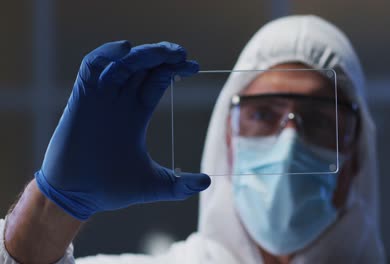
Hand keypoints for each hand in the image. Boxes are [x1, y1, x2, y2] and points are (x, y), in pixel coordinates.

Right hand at [35, 40, 210, 220]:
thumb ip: (179, 184)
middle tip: (183, 54)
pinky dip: (106, 54)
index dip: (174, 69)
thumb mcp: (153, 184)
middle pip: (143, 67)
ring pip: (123, 63)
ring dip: (143, 53)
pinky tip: (125, 49)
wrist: (76, 198)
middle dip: (163, 56)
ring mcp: (101, 98)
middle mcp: (120, 101)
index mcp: (136, 114)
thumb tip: (207, 181)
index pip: (157, 80)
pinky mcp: (82, 99)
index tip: (194, 67)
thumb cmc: (111, 189)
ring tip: (166, 52)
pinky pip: (91, 67)